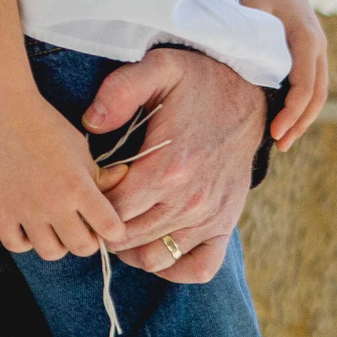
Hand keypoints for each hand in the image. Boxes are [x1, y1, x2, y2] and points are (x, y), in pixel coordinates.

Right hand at [0, 88, 132, 261]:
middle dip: (88, 238)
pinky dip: (26, 240)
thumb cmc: (46, 125)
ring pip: (51, 252)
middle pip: (83, 248)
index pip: (110, 229)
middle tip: (82, 223)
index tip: (108, 222)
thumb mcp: (80, 148)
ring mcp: (25, 210)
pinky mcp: (0, 211)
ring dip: (58, 241)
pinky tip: (30, 223)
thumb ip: (101, 174)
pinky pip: (17, 245)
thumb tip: (123, 182)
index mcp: (78, 186)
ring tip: (55, 224)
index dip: (114, 229)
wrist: (2, 110)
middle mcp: (53, 203)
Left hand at [83, 48, 264, 282]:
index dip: (93, 203)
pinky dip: (173, 267)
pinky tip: (155, 245)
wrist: (246, 93)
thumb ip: (121, 91)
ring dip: (131, 248)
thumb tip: (91, 123)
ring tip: (121, 224)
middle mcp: (190, 199)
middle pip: (129, 237)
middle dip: (105, 226)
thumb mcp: (158, 68)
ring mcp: (210, 216)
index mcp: (169, 165)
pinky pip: (199, 267)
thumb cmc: (196, 81)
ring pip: (156, 257)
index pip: (113, 209)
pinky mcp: (225, 224)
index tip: (89, 188)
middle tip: (96, 207)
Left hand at [242, 0, 328, 150]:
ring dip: (304, 115)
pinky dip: (303, 99)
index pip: (305, 87)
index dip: (292, 114)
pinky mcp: (308, 42)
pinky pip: (312, 78)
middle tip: (280, 145)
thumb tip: (249, 74)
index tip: (274, 134)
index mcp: (307, 39)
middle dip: (301, 123)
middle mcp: (317, 43)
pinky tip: (285, 113)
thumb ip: (254, 41)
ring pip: (318, 88)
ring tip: (284, 138)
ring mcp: (316, 42)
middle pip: (318, 94)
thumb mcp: (253, 9)